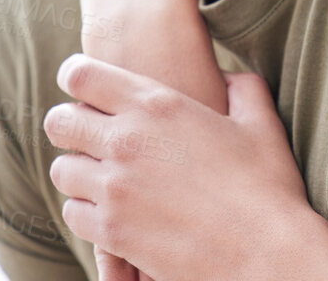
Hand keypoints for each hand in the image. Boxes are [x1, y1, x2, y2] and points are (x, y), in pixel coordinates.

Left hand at [44, 55, 327, 280]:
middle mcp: (127, 141)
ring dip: (78, 171)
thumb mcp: (261, 122)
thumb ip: (241, 87)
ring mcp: (115, 189)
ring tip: (103, 176)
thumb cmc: (268, 186)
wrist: (265, 251)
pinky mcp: (112, 232)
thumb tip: (226, 77)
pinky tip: (112, 210)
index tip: (82, 86)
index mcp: (158, 105)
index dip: (75, 76)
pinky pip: (73, 213)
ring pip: (62, 170)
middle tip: (90, 135)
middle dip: (70, 125)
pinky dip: (87, 210)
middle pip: (58, 122)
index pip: (81, 76)